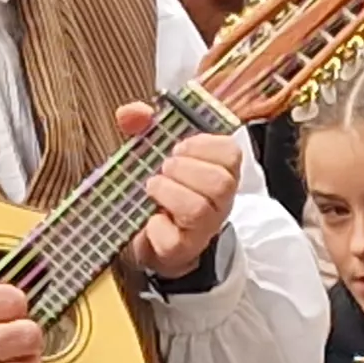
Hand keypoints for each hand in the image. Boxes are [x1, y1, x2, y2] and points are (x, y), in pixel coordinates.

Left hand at [119, 103, 240, 280]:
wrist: (146, 238)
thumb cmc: (158, 191)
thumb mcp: (152, 152)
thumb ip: (143, 127)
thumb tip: (131, 113)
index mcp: (218, 172)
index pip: (231, 154)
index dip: (205, 146)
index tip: (180, 146)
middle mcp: (218, 202)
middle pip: (221, 183)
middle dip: (186, 169)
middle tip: (164, 168)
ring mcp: (203, 228)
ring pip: (199, 208)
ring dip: (170, 192)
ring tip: (152, 188)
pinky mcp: (182, 249)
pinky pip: (176, 238)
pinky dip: (158, 225)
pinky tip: (151, 219)